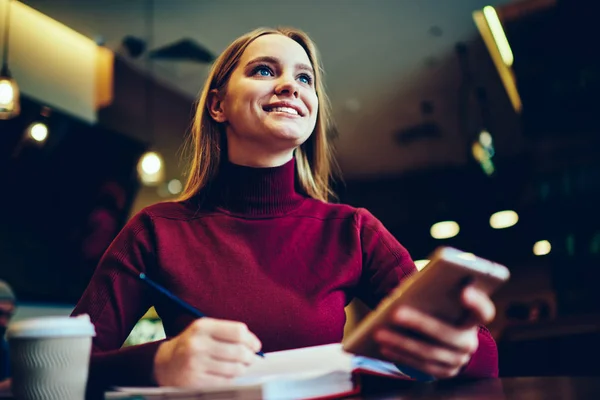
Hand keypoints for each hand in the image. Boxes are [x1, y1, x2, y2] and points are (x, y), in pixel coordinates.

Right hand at [153, 318, 261, 386]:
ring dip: (242, 368)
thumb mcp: (205, 330)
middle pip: (238, 351)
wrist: (166, 363)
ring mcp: (195, 363)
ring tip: (240, 366)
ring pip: (234, 368)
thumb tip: (255, 345)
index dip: (251, 340)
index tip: (255, 346)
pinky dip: (231, 378)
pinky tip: (228, 374)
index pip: (238, 331)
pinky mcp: (194, 381)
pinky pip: (224, 381)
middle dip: (250, 356)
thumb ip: (228, 332)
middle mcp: (198, 344)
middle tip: (250, 358)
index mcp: (202, 326)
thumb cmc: (193, 344)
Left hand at [374, 285, 495, 378]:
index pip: (484, 311)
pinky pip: (421, 366)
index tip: (464, 290)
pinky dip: (401, 356)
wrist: (446, 338)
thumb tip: (409, 289)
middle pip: (449, 335)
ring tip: (380, 333)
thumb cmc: (439, 309)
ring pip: (430, 353)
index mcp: (473, 318)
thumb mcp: (441, 299)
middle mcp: (470, 342)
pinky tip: (385, 346)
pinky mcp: (444, 372)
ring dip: (402, 343)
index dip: (478, 302)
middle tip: (396, 313)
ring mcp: (458, 360)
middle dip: (420, 324)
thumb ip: (434, 292)